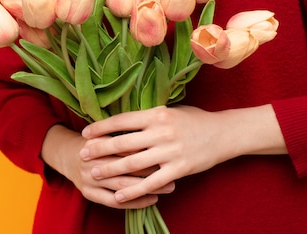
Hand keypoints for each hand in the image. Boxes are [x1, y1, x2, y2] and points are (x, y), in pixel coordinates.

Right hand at [41, 124, 174, 208]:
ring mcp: (88, 178)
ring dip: (148, 187)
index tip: (169, 148)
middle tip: (174, 169)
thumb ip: (127, 126)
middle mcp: (90, 160)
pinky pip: (114, 202)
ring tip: (170, 187)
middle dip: (152, 169)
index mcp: (96, 140)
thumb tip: (159, 114)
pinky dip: (135, 202)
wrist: (67, 155)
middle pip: (125, 166)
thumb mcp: (106, 129)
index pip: (125, 144)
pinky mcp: (88, 193)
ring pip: (122, 185)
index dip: (147, 147)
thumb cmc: (97, 140)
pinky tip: (152, 199)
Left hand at [80, 104, 285, 203]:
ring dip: (110, 170)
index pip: (121, 121)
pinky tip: (119, 195)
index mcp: (157, 114)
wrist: (225, 133)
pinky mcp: (179, 169)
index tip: (85, 133)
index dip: (101, 128)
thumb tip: (123, 120)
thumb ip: (149, 117)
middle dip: (99, 150)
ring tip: (94, 174)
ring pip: (133, 163)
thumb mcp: (170, 111)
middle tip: (82, 155)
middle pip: (122, 142)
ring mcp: (170, 151)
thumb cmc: (195, 120)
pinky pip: (151, 183)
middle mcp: (161, 132)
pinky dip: (133, 190)